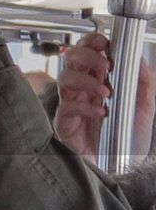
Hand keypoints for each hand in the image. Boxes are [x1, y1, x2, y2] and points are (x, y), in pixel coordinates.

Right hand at [56, 33, 155, 163]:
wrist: (123, 167)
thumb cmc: (129, 139)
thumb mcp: (145, 107)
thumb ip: (144, 83)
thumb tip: (139, 60)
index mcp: (99, 80)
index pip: (88, 51)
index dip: (92, 42)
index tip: (104, 43)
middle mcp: (82, 89)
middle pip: (71, 58)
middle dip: (87, 56)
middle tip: (105, 65)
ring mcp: (71, 104)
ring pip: (64, 78)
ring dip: (86, 81)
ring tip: (106, 93)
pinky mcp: (64, 123)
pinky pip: (67, 107)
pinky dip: (85, 107)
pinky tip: (101, 113)